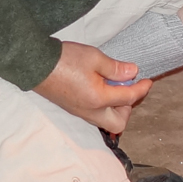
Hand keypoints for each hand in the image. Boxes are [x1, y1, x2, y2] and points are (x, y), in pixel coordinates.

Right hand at [33, 42, 151, 134]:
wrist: (35, 64)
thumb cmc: (64, 60)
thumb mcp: (94, 58)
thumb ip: (116, 68)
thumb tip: (132, 73)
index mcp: (97, 99)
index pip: (128, 98)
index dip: (141, 89)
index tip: (147, 81)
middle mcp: (89, 111)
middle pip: (118, 123)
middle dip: (128, 108)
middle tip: (128, 88)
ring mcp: (80, 112)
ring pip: (106, 121)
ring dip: (116, 107)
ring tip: (113, 85)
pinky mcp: (73, 108)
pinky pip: (95, 114)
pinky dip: (104, 105)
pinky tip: (101, 86)